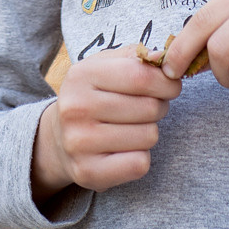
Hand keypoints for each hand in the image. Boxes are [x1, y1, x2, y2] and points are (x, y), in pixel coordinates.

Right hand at [31, 47, 182, 202]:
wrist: (58, 139)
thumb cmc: (93, 96)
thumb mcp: (106, 66)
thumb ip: (137, 57)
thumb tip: (162, 57)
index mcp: (81, 75)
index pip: (141, 76)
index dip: (166, 82)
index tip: (170, 86)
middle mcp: (76, 108)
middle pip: (149, 107)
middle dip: (159, 107)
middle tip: (147, 108)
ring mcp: (79, 142)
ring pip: (149, 136)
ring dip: (149, 132)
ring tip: (132, 128)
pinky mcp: (88, 171)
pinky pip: (139, 164)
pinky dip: (141, 157)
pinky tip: (125, 149)